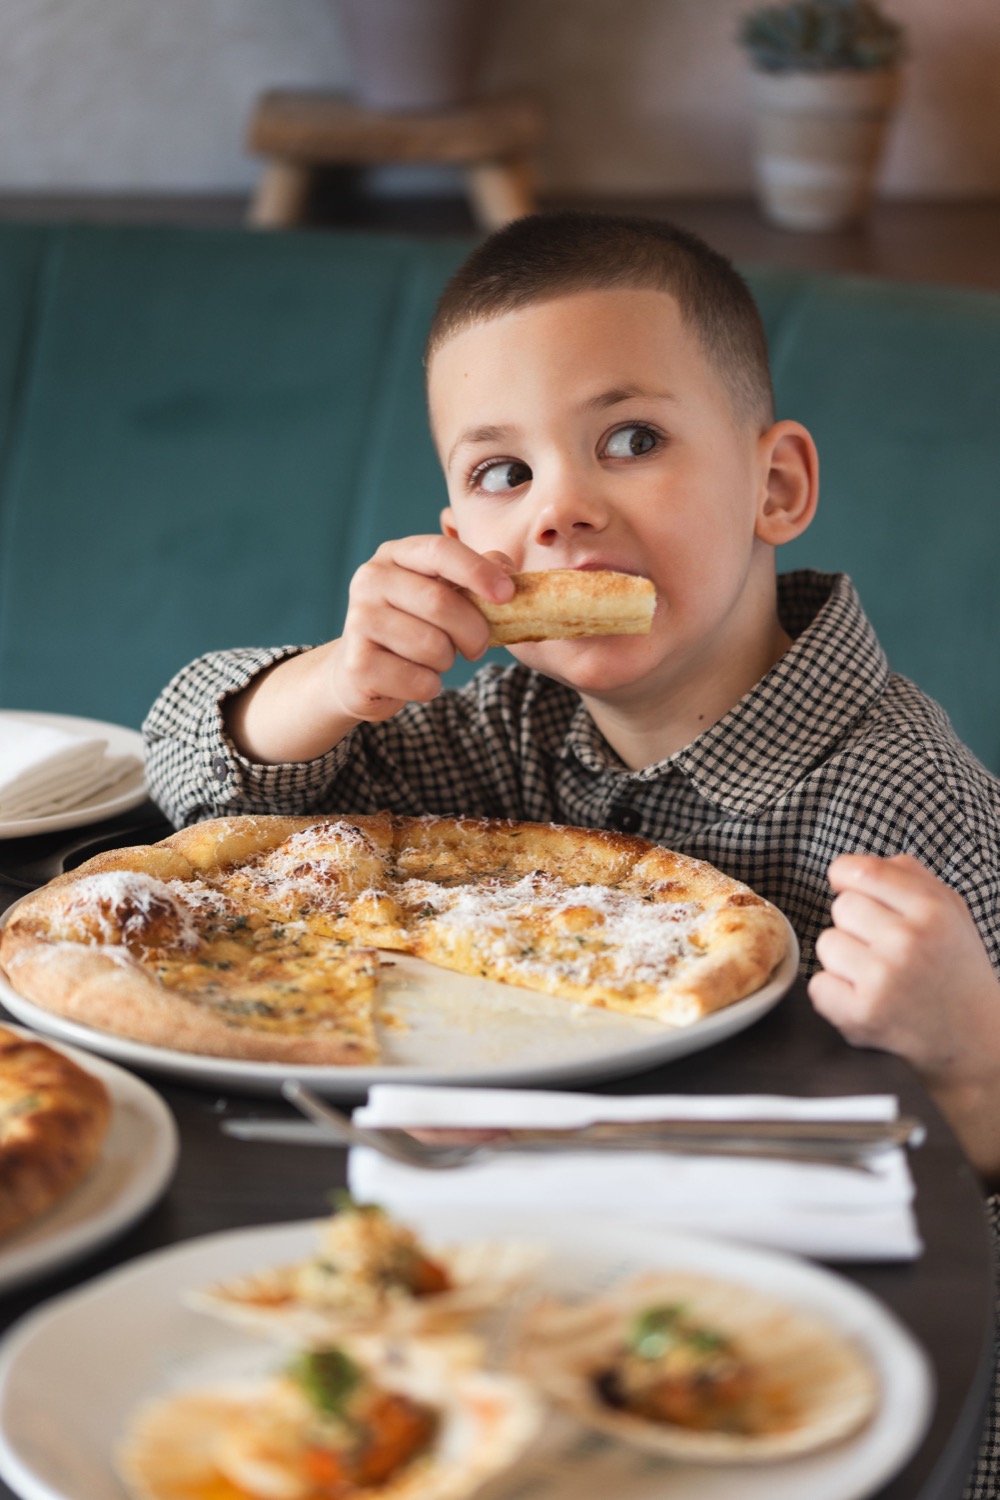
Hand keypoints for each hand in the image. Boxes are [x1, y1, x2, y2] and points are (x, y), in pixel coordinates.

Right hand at [225, 537, 512, 764]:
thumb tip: (506, 568)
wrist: (358, 670)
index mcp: (395, 555)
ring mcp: (358, 622)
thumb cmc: (413, 625)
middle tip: (477, 646)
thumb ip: (475, 575)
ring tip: (434, 659)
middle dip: (473, 632)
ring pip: (432, 646)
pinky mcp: (357, 665)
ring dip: (447, 661)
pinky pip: (419, 681)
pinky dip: (429, 686)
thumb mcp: (442, 591)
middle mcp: (370, 581)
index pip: (440, 551)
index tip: (506, 594)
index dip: (478, 571)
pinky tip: (413, 678)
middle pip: (441, 604)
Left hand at [809, 853, 999, 1179]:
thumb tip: (849, 866)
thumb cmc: (952, 967)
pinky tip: (867, 1000)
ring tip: (879, 977)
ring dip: (844, 961)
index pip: (859, 870)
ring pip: (825, 944)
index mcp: (932, 908)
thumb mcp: (948, 909)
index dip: (847, 878)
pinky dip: (834, 995)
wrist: (972, 1039)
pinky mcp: (863, 1015)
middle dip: (855, 926)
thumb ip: (906, 874)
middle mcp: (909, 941)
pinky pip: (817, 985)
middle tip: (885, 950)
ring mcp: (884, 979)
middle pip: (840, 907)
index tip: (855, 892)